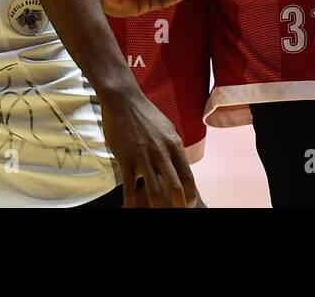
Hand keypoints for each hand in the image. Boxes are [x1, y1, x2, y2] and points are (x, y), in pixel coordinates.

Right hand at [99, 90, 197, 206]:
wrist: (124, 100)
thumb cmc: (145, 113)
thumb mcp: (167, 128)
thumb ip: (173, 147)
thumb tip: (179, 163)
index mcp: (174, 145)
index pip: (187, 176)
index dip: (190, 194)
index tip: (190, 204)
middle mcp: (162, 153)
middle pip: (175, 187)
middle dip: (178, 205)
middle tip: (177, 212)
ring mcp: (144, 157)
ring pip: (154, 191)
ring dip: (158, 207)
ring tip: (158, 213)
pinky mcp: (126, 159)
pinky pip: (130, 186)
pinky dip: (131, 202)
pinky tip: (130, 209)